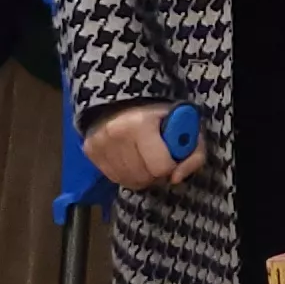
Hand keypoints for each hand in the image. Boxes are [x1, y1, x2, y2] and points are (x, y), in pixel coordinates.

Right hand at [82, 102, 204, 189]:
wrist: (126, 102)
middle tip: (159, 158)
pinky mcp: (90, 151)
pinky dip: (128, 174)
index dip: (171, 165)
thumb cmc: (163, 117)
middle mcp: (115, 134)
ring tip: (146, 158)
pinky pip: (115, 178)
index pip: (160, 167)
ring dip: (142, 175)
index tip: (171, 154)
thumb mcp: (189, 128)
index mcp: (141, 124)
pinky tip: (133, 160)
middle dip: (157, 172)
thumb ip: (194, 156)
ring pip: (129, 181)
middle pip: (144, 177)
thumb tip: (176, 179)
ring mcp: (99, 143)